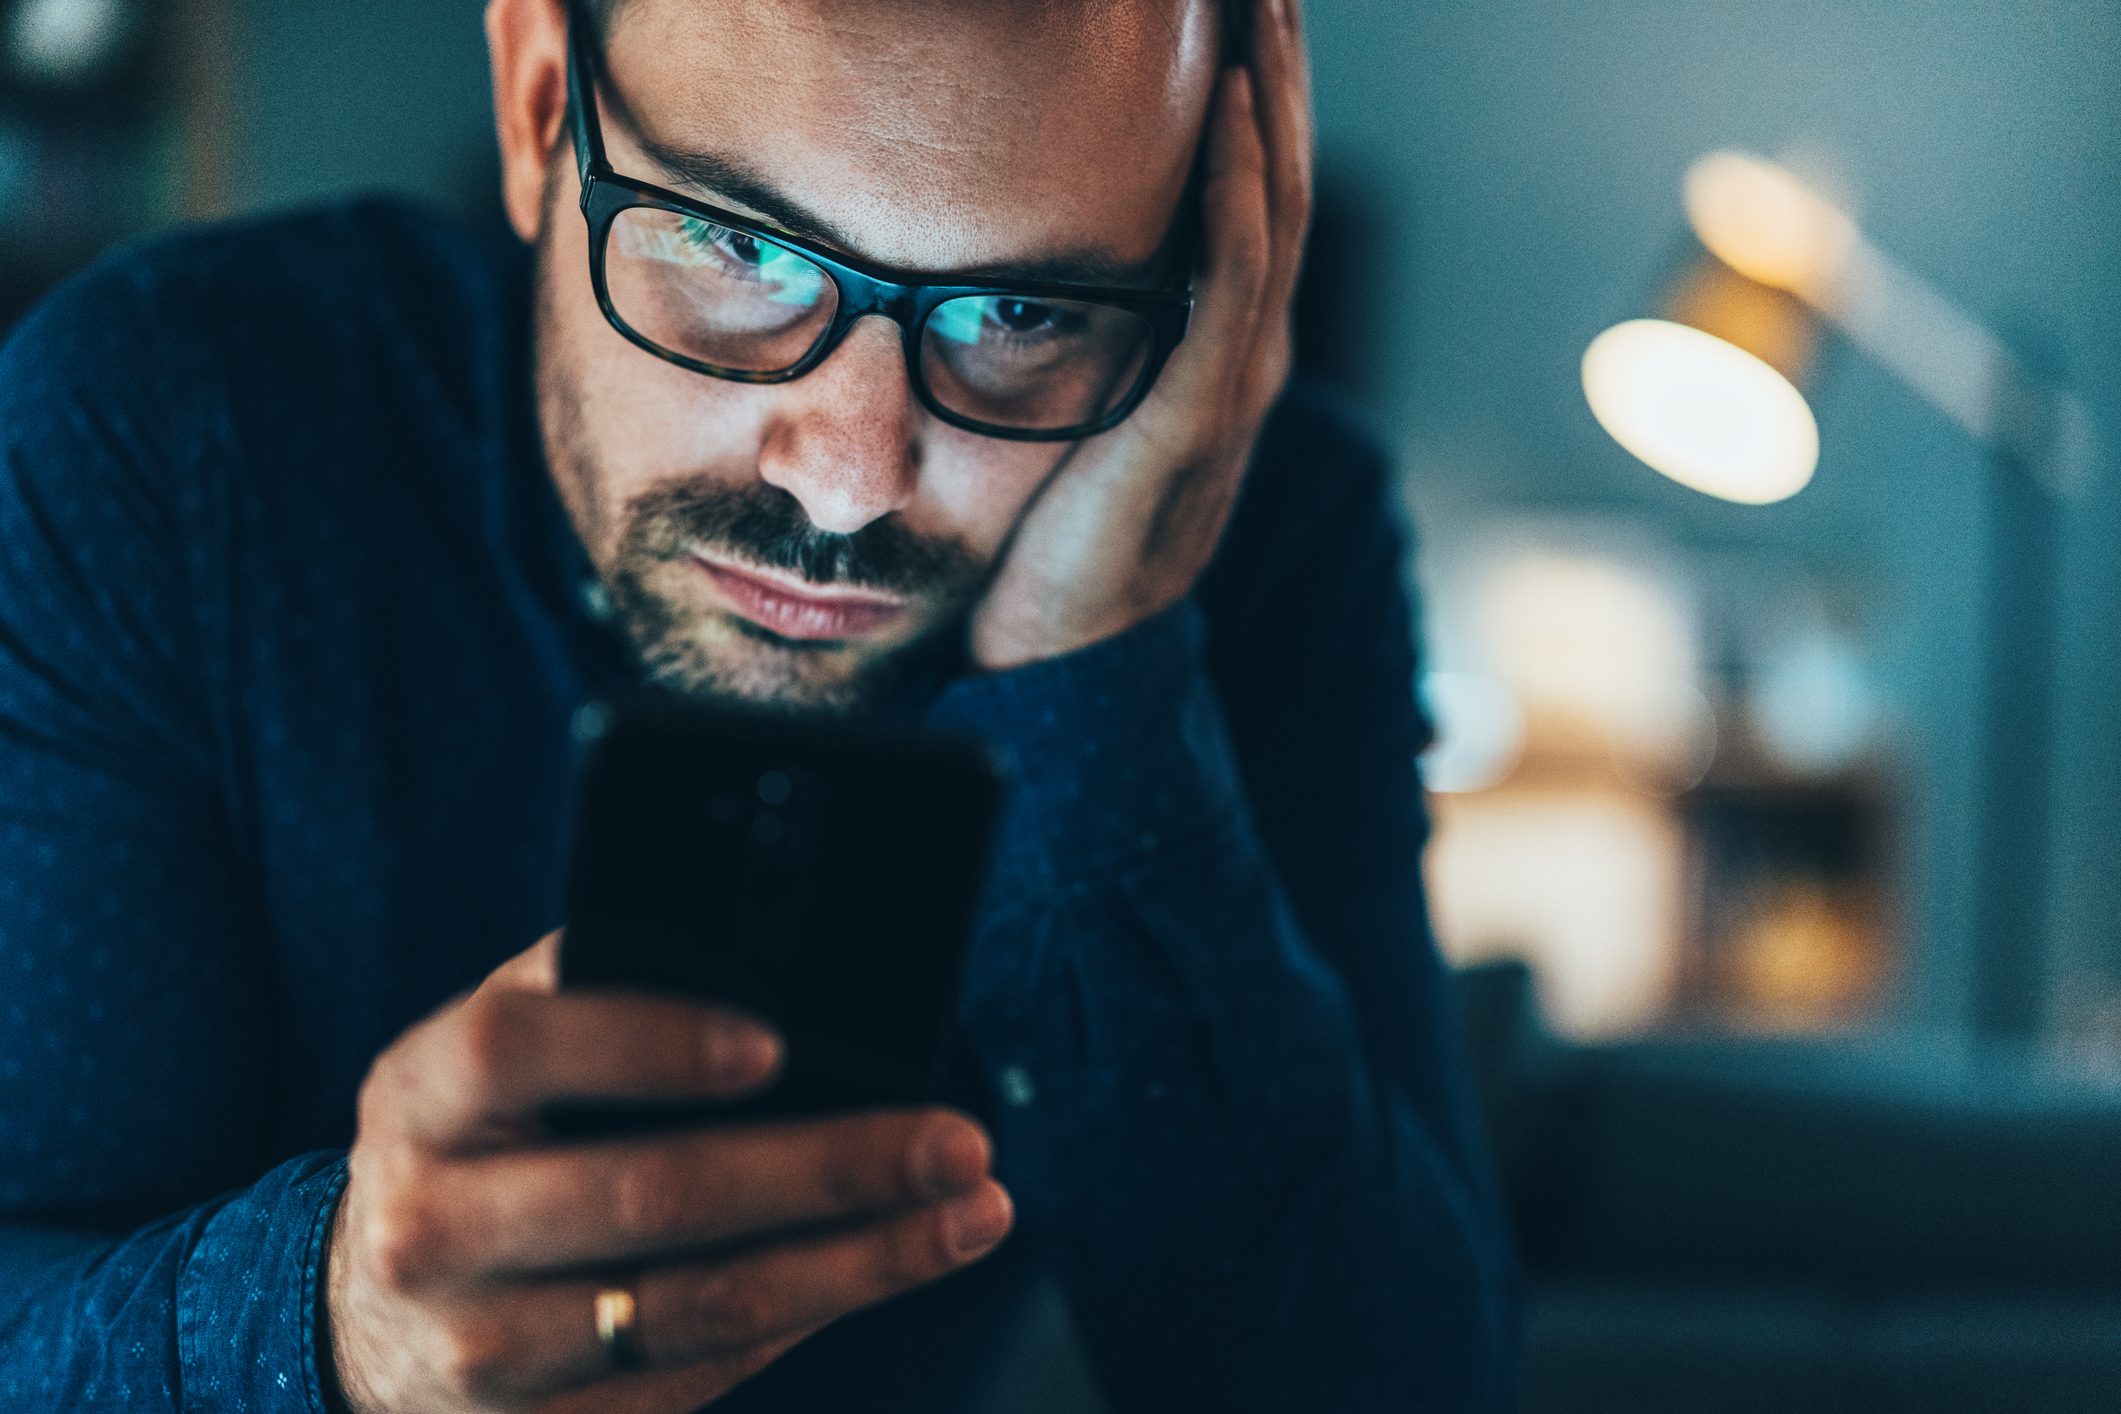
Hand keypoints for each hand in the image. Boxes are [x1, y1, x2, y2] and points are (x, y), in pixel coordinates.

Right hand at [324, 933, 1011, 1413]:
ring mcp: (475, 1348)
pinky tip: (887, 1269)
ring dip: (858, 1262)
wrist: (368, 1315)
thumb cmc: (475, 1141)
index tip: (773, 1043)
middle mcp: (431, 1225)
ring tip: (967, 1213)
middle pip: (646, 1196)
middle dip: (826, 1168)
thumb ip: (594, 987)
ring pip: (697, 1307)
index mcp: (421, 1096)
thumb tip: (766, 954)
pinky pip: (700, 1374)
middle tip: (954, 1142)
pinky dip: (812, 1316)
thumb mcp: (495, 1049)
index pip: (516, 1049)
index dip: (644, 1042)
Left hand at [966, 0, 1312, 670]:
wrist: (1055, 663)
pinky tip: (1230, 118)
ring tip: (1261, 6)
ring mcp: (1228, 386)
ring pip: (1273, 213)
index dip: (1257, 91)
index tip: (1236, 3)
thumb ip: (1083, 332)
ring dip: (1270, 99)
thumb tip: (1024, 248)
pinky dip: (1239, 196)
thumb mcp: (1071, 408)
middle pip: (1279, 177)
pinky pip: (1229, 289)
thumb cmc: (1048, 539)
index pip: (1254, 190)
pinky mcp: (1193, 420)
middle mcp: (1242, 354)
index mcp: (1218, 348)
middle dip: (1277, 65)